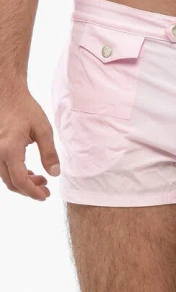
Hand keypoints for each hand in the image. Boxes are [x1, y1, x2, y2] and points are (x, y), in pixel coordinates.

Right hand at [0, 84, 59, 200]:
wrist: (7, 95)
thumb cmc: (25, 109)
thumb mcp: (43, 129)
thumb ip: (49, 153)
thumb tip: (54, 173)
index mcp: (10, 149)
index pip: (20, 180)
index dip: (32, 192)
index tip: (45, 196)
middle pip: (11, 183)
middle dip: (29, 190)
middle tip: (46, 190)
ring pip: (6, 177)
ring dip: (23, 183)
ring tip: (41, 180)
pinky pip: (4, 169)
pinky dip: (16, 175)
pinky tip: (30, 173)